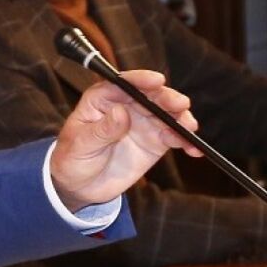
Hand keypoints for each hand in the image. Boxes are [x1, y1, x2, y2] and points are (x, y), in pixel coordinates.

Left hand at [50, 70, 199, 210]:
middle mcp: (126, 106)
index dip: (141, 80)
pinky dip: (185, 141)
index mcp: (102, 99)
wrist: (80, 186)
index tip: (156, 80)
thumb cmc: (72, 159)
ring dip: (181, 118)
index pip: (123, 83)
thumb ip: (101, 130)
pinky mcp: (154, 141)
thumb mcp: (80, 145)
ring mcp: (142, 122)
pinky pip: (174, 137)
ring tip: (189, 128)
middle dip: (167, 98)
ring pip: (167, 114)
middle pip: (150, 96)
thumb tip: (120, 113)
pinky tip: (194, 148)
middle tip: (180, 105)